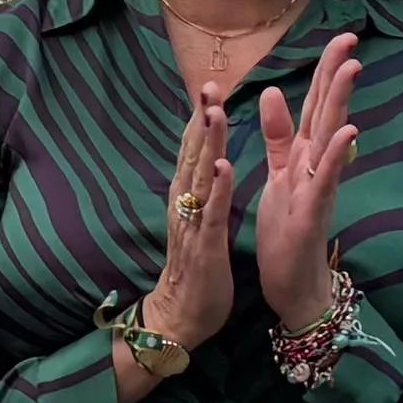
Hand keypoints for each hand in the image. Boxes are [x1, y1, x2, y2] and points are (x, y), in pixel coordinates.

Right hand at [138, 89, 238, 365]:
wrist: (179, 318)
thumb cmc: (195, 271)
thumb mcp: (198, 222)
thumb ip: (202, 192)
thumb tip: (208, 163)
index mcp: (187, 199)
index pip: (194, 152)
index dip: (201, 119)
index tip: (209, 87)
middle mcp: (185, 205)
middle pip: (193, 155)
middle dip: (201, 119)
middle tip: (209, 84)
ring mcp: (193, 224)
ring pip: (200, 177)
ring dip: (208, 143)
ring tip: (215, 111)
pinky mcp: (206, 246)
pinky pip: (212, 212)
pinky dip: (218, 187)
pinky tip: (224, 164)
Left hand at [253, 36, 364, 328]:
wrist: (294, 285)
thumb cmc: (287, 232)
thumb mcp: (278, 175)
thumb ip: (278, 136)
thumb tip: (274, 92)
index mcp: (303, 156)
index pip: (315, 106)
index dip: (324, 71)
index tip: (339, 36)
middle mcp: (316, 167)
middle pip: (327, 112)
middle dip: (337, 75)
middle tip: (351, 38)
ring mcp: (318, 188)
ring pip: (331, 139)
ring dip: (341, 103)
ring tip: (352, 69)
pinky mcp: (313, 213)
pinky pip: (326, 181)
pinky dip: (337, 157)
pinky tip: (348, 134)